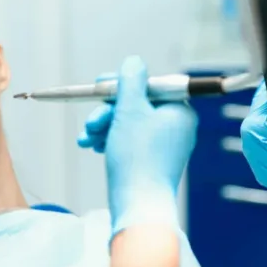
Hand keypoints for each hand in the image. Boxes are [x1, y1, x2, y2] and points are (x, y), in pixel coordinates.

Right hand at [76, 56, 197, 234]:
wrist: (138, 204)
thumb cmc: (136, 157)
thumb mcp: (130, 110)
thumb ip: (130, 81)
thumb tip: (134, 61)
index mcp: (179, 110)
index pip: (148, 85)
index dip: (120, 85)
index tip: (99, 87)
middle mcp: (175, 126)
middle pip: (135, 104)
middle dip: (107, 111)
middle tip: (91, 122)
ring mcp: (163, 145)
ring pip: (127, 123)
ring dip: (103, 126)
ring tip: (87, 139)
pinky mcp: (150, 161)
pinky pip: (127, 141)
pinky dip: (109, 140)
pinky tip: (92, 147)